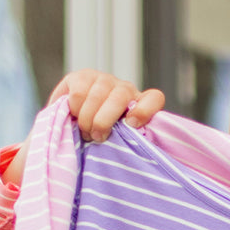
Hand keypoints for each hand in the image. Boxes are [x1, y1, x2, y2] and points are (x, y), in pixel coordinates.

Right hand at [48, 69, 165, 142]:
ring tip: (85, 130)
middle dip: (104, 121)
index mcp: (140, 105)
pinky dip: (75, 109)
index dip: (145, 111)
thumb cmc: (103, 137)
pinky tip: (75, 116)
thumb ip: (129, 141)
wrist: (75, 123)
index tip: (132, 125)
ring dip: (87, 118)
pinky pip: (79, 92)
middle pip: (120, 97)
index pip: (154, 98)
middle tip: (96, 137)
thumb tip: (135, 153)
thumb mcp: (120, 141)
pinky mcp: (82, 76)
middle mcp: (125, 88)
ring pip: (96, 96)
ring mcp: (104, 80)